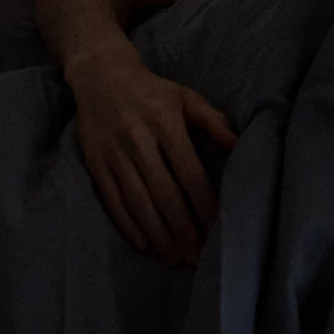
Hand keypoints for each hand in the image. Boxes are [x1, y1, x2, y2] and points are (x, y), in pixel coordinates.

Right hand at [68, 56, 236, 265]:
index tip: (216, 226)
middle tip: (197, 256)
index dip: (203, 202)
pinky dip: (128, 225)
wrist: (101, 77)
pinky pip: (113, 200)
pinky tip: (144, 244)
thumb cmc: (153, 90)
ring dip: (158, 234)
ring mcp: (114, 155)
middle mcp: (139, 141)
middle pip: (164, 194)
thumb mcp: (186, 96)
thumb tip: (238, 145)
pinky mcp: (96, 164)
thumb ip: (213, 121)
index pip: (189, 172)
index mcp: (165, 123)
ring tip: (175, 257)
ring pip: (139, 203)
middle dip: (182, 229)